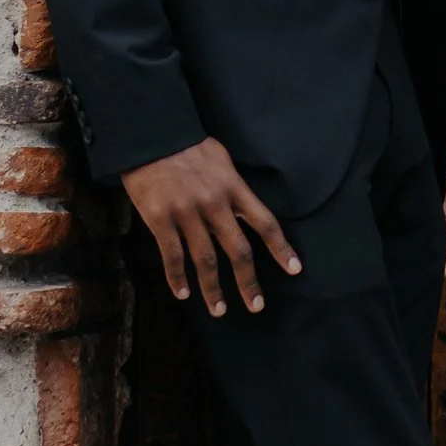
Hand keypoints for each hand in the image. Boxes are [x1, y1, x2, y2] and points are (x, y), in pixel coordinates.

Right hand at [123, 138, 296, 313]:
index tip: (294, 269)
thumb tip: (244, 208)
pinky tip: (183, 294)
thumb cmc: (187, 146)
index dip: (281, 248)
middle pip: (238, 250)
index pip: (265, 222)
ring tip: (220, 310)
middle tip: (257, 306)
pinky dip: (178, 278)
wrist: (151, 134)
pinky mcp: (160, 219)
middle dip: (249, 282)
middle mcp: (215, 204)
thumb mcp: (222, 160)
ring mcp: (187, 213)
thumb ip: (234, 187)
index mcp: (234, 188)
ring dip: (213, 289)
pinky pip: (172, 256)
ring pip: (205, 260)